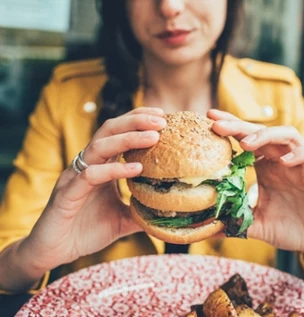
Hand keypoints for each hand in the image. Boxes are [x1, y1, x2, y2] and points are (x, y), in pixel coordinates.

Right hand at [23, 107, 165, 273]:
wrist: (54, 252)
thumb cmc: (86, 231)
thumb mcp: (122, 219)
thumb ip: (141, 211)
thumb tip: (168, 211)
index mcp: (99, 166)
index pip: (118, 133)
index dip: (138, 121)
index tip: (162, 117)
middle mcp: (87, 165)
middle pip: (109, 130)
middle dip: (136, 121)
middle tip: (161, 120)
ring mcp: (75, 177)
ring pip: (99, 147)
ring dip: (128, 138)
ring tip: (153, 137)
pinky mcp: (67, 194)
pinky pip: (90, 175)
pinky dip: (113, 169)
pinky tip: (136, 169)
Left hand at [208, 109, 303, 278]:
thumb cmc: (290, 230)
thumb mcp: (256, 225)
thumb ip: (234, 222)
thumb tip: (205, 228)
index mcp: (266, 168)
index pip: (247, 140)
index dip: (231, 128)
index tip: (209, 120)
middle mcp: (283, 161)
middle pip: (262, 133)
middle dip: (240, 126)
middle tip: (217, 124)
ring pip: (289, 135)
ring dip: (267, 135)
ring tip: (247, 143)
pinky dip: (302, 153)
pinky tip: (285, 161)